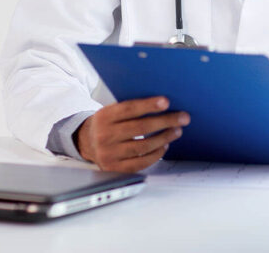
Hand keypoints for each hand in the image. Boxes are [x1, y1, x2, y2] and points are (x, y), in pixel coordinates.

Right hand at [75, 97, 189, 171]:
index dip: (148, 105)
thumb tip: (162, 104)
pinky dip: (155, 154)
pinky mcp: (115, 167)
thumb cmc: (107, 123)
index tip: (166, 102)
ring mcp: (109, 154)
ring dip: (164, 138)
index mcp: (104, 117)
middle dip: (165, 122)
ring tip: (177, 131)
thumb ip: (130, 108)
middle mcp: (104, 135)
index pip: (129, 109)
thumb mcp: (111, 111)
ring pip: (142, 147)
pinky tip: (164, 146)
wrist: (86, 142)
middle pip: (140, 128)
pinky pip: (140, 163)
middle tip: (183, 117)